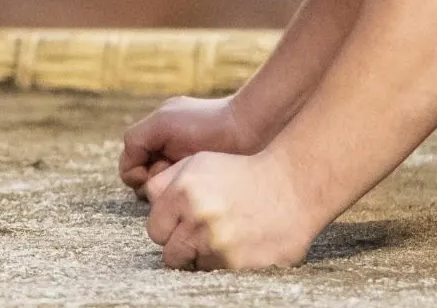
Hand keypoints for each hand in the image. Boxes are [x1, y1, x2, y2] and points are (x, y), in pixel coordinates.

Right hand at [120, 95, 261, 198]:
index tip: (153, 170)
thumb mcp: (162, 122)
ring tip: (189, 182)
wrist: (251, 130)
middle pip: (145, 183)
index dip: (135, 172)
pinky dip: (187, 199)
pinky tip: (201, 193)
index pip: (130, 165)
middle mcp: (172, 157)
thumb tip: (133, 171)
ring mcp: (190, 174)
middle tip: (174, 173)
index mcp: (159, 139)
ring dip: (170, 192)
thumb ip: (136, 139)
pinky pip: (186, 201)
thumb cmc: (206, 123)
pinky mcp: (208, 188)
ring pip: (164, 195)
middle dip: (155, 182)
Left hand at [144, 150, 322, 270]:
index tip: (182, 223)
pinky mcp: (239, 266)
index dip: (168, 227)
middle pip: (169, 253)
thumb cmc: (241, 173)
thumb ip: (165, 182)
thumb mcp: (199, 162)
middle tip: (201, 233)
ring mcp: (218, 246)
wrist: (292, 188)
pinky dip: (224, 262)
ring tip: (223, 236)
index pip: (154, 230)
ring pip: (193, 266)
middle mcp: (197, 221)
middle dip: (181, 245)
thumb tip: (145, 200)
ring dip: (203, 255)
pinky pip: (217, 273)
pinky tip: (238, 244)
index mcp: (183, 194)